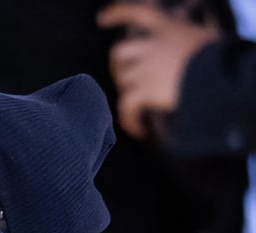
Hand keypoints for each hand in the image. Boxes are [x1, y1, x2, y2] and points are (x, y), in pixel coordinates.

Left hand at [98, 3, 218, 137]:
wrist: (219, 74)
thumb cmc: (218, 58)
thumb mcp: (202, 38)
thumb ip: (185, 39)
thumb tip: (184, 32)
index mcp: (168, 28)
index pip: (139, 13)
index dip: (119, 13)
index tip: (102, 19)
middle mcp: (153, 45)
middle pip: (119, 53)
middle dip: (117, 67)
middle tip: (125, 82)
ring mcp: (147, 67)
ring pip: (123, 81)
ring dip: (126, 96)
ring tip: (137, 110)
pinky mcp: (145, 89)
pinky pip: (125, 106)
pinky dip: (128, 120)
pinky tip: (137, 129)